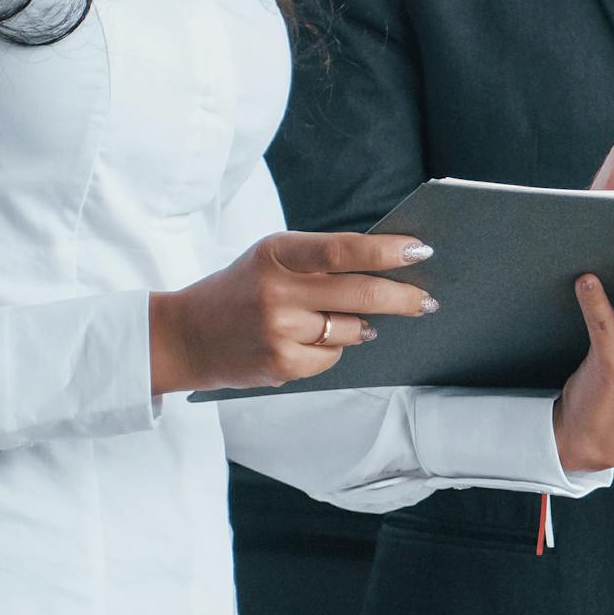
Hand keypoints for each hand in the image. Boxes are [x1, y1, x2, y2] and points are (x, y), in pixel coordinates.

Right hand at [147, 232, 434, 394]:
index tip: (421, 250)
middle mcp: (277, 291)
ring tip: (339, 320)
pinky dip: (332, 350)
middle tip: (428, 300)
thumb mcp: (271, 258)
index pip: (344, 250)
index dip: (387, 251)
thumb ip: (320, 260)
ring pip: (351, 330)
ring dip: (361, 327)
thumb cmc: (240, 290)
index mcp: (277, 253)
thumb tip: (389, 266)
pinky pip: (332, 358)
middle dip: (404, 298)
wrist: (185, 335)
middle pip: (361, 294)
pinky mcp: (281, 365)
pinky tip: (308, 341)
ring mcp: (279, 331)